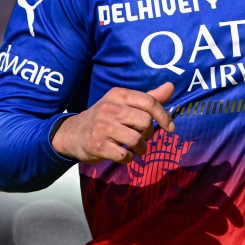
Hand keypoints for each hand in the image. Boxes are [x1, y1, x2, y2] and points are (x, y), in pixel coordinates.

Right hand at [51, 82, 175, 163]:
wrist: (73, 133)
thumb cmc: (105, 118)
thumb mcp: (124, 103)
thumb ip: (148, 97)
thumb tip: (171, 87)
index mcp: (118, 94)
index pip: (149, 102)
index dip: (163, 116)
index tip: (170, 128)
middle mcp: (110, 108)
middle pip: (145, 121)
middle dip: (149, 133)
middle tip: (142, 137)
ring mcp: (102, 127)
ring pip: (136, 139)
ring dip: (141, 148)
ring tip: (135, 148)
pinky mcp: (97, 145)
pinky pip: (124, 155)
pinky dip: (128, 158)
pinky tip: (123, 154)